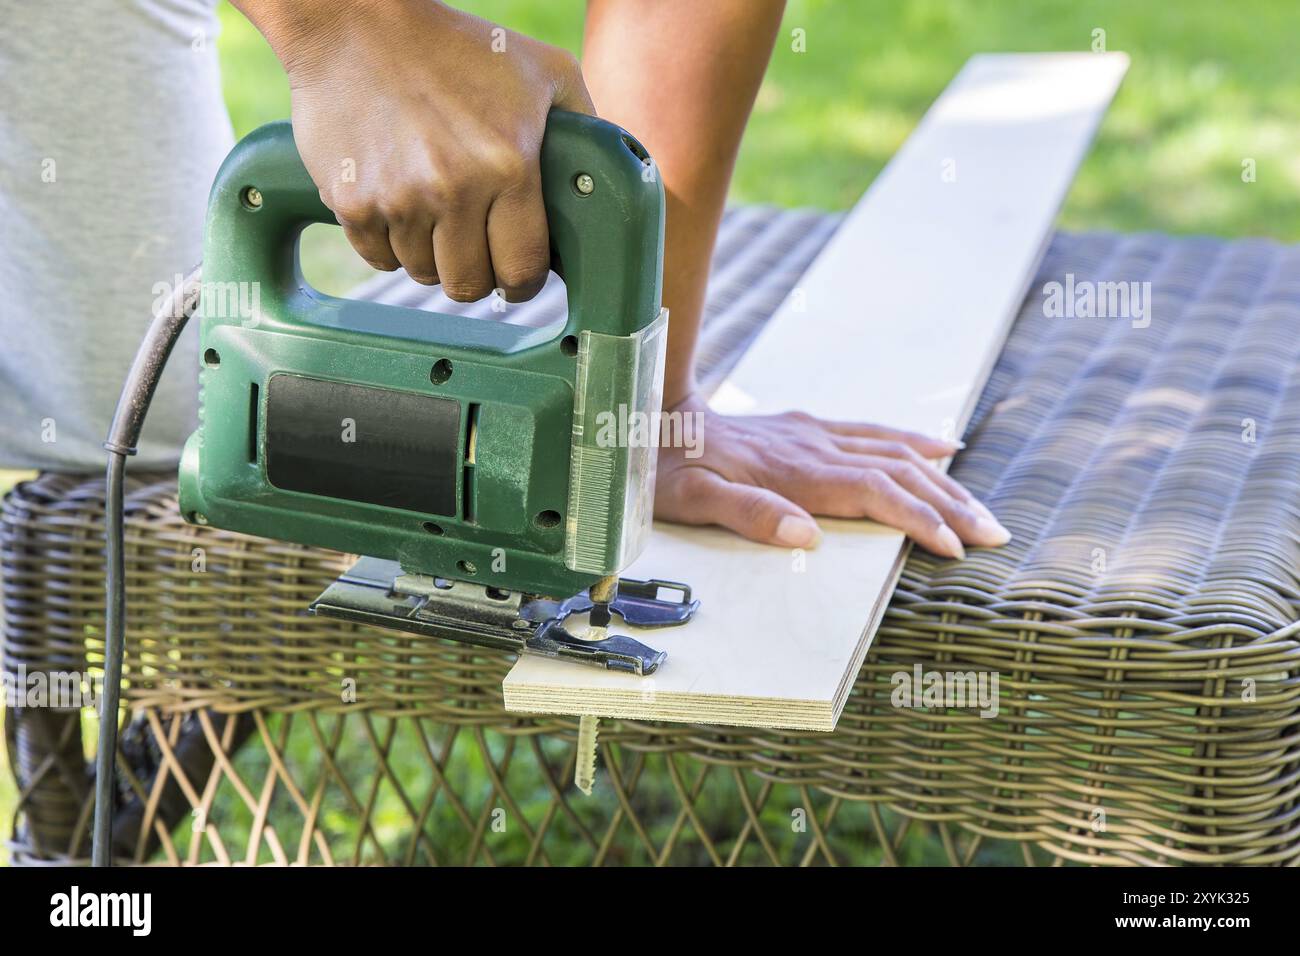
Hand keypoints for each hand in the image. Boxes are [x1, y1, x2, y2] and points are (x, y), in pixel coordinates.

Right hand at [244, 0, 593, 300]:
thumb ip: (584, 125)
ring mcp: (398, 199)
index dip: (523, 280)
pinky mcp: (351, 202)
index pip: (522, 270)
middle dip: (478, 275)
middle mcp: (453, 189)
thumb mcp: (544, 71)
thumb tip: (607, 178)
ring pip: (422, 273)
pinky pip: (378, 257)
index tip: (518, 273)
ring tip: (435, 214)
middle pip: (468, 285)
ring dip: (432, 256)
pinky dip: (390, 244)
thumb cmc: (457, 46)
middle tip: (476, 248)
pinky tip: (399, 204)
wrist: (355, 22)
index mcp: (509, 166)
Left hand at [653, 395, 1009, 558]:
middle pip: (901, 472)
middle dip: (952, 504)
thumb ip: (748, 515)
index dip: (919, 520)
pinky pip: (875, 432)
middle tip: (996, 534)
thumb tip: (808, 535)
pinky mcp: (809, 427)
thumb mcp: (692, 500)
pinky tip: (944, 448)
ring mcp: (815, 433)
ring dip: (944, 479)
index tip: (956, 549)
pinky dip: (916, 442)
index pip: (876, 494)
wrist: (650, 414)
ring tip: (983, 507)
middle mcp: (815, 447)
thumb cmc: (668, 469)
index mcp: (795, 471)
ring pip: (896, 451)